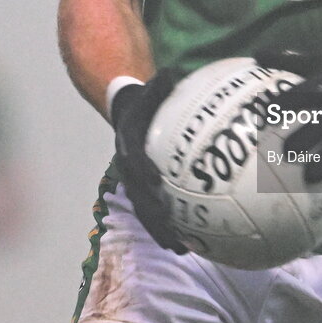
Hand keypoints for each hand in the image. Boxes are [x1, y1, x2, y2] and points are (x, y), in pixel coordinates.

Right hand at [111, 70, 186, 251]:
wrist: (128, 113)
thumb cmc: (148, 100)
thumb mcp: (152, 88)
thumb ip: (161, 83)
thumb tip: (173, 72)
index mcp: (129, 142)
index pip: (133, 158)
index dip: (143, 170)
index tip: (155, 180)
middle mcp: (129, 166)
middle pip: (138, 196)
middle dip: (152, 215)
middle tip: (169, 229)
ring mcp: (136, 181)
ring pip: (146, 211)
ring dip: (162, 231)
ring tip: (183, 249)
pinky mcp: (146, 190)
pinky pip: (158, 211)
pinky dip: (171, 227)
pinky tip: (193, 243)